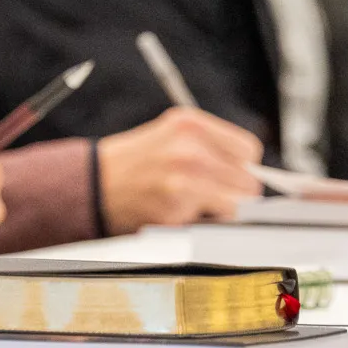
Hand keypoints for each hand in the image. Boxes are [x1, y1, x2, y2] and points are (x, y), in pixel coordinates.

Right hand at [95, 108, 265, 235]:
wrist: (93, 184)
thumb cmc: (133, 164)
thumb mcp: (171, 137)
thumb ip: (210, 147)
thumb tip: (253, 173)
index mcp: (191, 124)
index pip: (249, 150)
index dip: (243, 167)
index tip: (229, 176)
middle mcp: (191, 145)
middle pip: (248, 179)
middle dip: (234, 192)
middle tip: (207, 195)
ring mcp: (185, 174)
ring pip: (239, 203)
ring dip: (222, 210)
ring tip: (194, 204)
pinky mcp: (178, 203)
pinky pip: (216, 220)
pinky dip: (205, 223)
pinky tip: (181, 213)